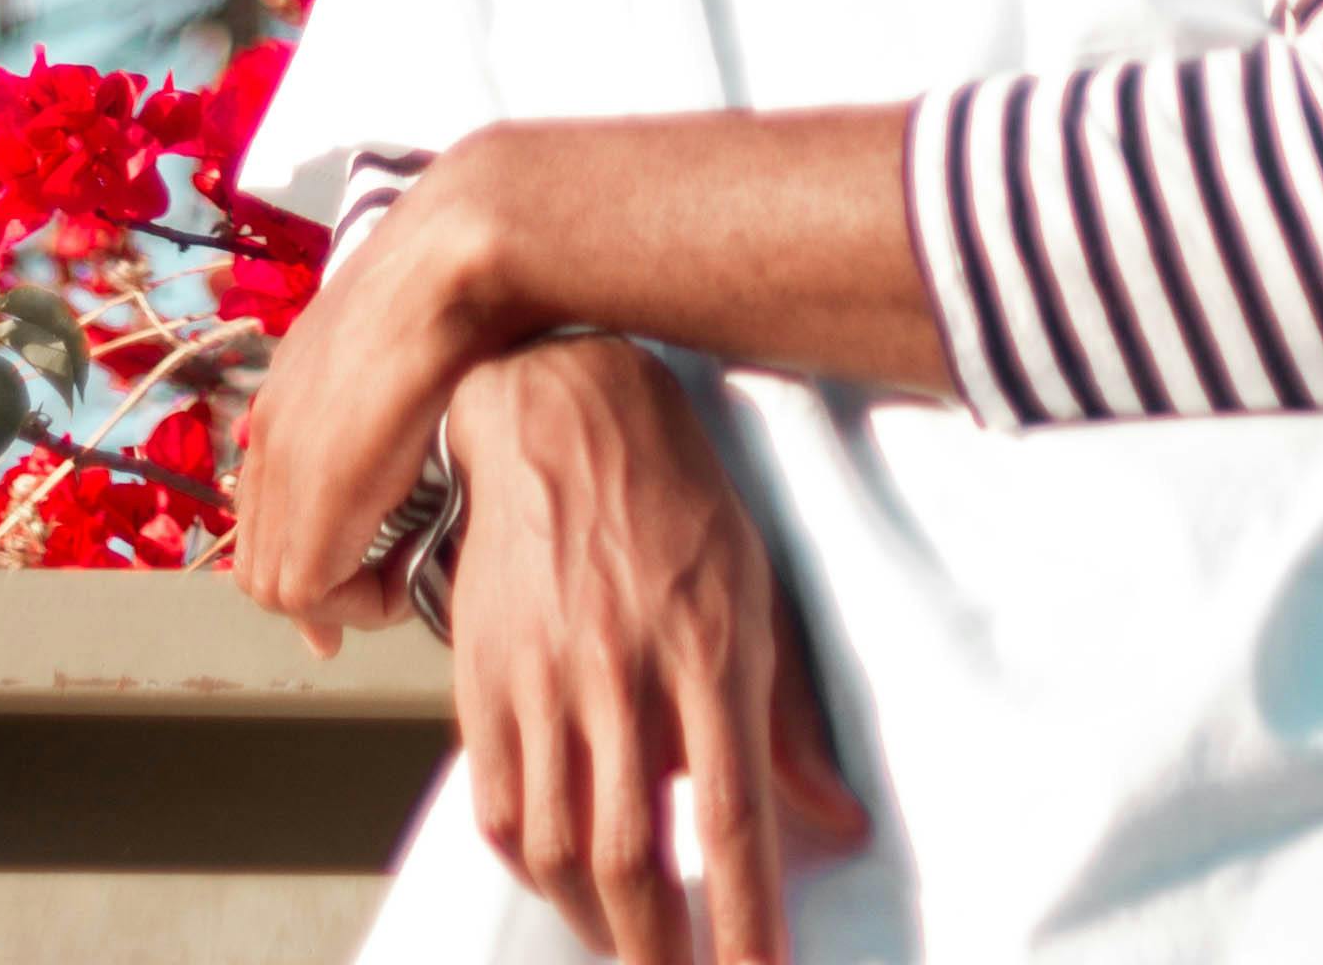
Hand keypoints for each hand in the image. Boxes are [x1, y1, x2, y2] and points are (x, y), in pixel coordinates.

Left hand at [233, 148, 508, 646]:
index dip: (306, 547)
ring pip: (276, 583)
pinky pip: (309, 593)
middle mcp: (271, 429)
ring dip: (340, 597)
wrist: (448, 265)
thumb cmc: (451, 281)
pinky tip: (409, 574)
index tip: (354, 575)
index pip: (266, 499)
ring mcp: (284, 465)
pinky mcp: (312, 502)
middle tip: (379, 594)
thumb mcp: (409, 331)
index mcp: (289, 388)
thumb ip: (391, 378)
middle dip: (317, 589)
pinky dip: (358, 601)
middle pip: (260, 553)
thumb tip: (421, 412)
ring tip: (403, 578)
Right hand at [449, 337, 869, 964]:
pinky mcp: (482, 680)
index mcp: (707, 650)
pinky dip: (532, 869)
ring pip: (560, 853)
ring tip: (631, 948)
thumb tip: (840, 821)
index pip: (733, 821)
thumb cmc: (675, 498)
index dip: (745, 924)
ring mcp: (543, 681)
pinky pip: (499, 811)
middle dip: (662, 955)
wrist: (560, 411)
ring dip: (598, 927)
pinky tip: (564, 882)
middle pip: (635, 862)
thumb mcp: (755, 587)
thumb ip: (790, 718)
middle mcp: (623, 675)